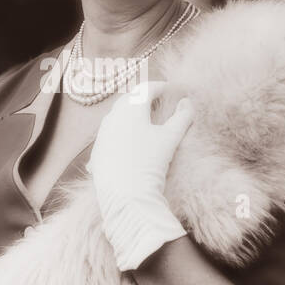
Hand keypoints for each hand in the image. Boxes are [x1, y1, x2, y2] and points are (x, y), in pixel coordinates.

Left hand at [86, 79, 194, 271]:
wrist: (126, 197)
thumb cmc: (150, 164)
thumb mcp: (170, 139)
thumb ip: (182, 118)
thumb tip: (187, 102)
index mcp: (130, 109)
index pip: (146, 89)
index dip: (160, 87)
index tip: (171, 89)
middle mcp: (112, 118)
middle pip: (128, 101)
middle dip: (143, 99)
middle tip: (158, 103)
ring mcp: (101, 136)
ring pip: (115, 118)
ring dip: (129, 116)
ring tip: (143, 124)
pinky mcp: (96, 154)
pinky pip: (108, 138)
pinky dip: (119, 136)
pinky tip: (127, 145)